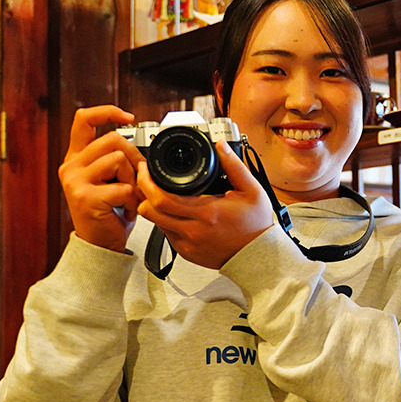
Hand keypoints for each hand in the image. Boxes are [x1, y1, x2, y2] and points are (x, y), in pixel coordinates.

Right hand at [58, 106, 144, 251]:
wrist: (100, 245)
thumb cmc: (109, 212)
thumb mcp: (110, 179)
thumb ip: (116, 158)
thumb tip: (140, 141)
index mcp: (77, 157)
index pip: (83, 119)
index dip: (107, 112)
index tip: (129, 117)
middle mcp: (71, 166)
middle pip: (112, 139)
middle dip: (135, 157)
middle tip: (139, 180)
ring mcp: (75, 181)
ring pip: (118, 160)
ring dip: (134, 180)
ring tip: (131, 198)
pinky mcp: (85, 198)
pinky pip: (122, 187)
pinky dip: (132, 201)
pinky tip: (127, 211)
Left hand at [136, 140, 274, 269]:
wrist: (258, 255)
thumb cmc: (256, 226)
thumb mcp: (252, 191)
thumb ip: (235, 166)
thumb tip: (221, 146)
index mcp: (207, 213)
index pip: (162, 198)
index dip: (147, 182)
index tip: (146, 169)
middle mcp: (193, 231)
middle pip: (149, 211)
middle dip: (142, 192)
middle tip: (145, 179)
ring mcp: (187, 244)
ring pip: (154, 223)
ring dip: (152, 207)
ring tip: (158, 194)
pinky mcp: (186, 253)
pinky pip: (165, 234)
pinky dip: (165, 221)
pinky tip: (174, 212)